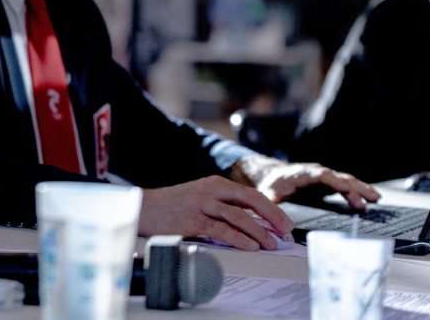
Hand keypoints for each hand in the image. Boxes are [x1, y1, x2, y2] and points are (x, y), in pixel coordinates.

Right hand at [139, 175, 292, 251]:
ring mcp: (201, 204)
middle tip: (285, 231)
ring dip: (258, 231)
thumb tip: (253, 223)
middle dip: (272, 216)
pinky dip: (238, 239)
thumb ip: (223, 206)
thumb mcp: (200, 198)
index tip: (284, 224)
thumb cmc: (173, 206)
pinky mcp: (192, 220)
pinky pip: (221, 230)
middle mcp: (210, 190)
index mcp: (215, 184)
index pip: (250, 194)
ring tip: (271, 244)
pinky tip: (250, 246)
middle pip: (249, 200)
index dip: (271, 209)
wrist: (144, 208)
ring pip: (237, 216)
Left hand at [231, 154, 379, 208]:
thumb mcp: (268, 194)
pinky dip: (358, 191)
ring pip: (345, 180)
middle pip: (338, 177)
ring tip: (376, 198)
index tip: (345, 188)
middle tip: (370, 198)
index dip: (333, 181)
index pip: (320, 175)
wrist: (271, 175)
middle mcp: (316, 173)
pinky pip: (345, 185)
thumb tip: (276, 219)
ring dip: (360, 188)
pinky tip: (371, 199)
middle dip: (354, 187)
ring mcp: (323, 178)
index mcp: (302, 174)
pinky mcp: (328, 184)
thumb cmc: (271, 185)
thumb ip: (272, 204)